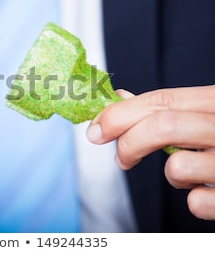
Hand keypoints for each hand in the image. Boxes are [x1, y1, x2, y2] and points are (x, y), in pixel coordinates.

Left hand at [86, 85, 214, 219]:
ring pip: (177, 167)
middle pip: (163, 126)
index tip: (96, 129)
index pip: (161, 100)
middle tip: (121, 158)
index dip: (120, 113)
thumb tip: (119, 96)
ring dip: (171, 175)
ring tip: (187, 173)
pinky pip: (198, 202)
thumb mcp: (205, 113)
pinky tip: (209, 192)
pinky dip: (195, 201)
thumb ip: (165, 107)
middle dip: (128, 143)